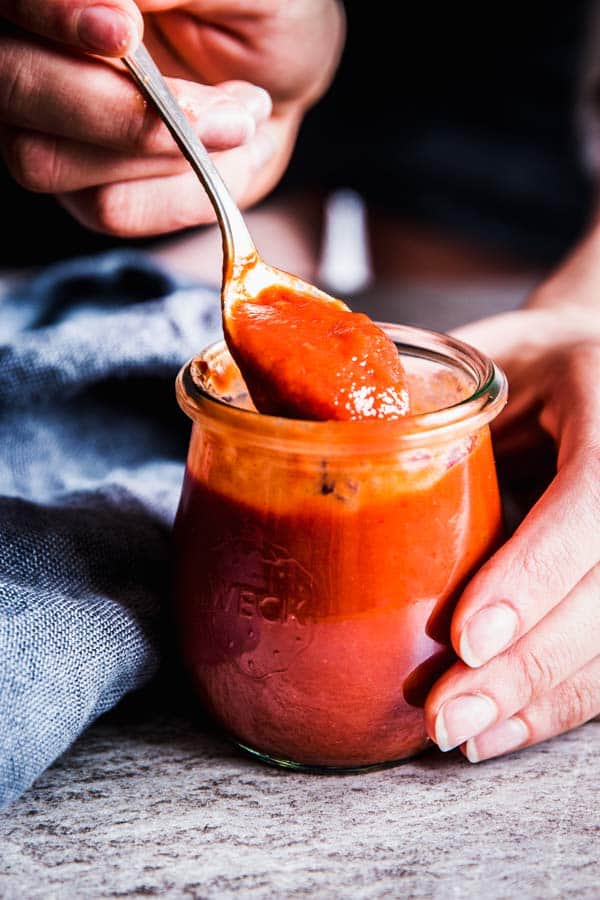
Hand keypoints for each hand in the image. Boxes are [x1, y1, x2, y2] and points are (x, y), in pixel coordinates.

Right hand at [0, 0, 344, 235]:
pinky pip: (108, 208)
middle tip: (222, 111)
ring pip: (45, 160)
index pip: (13, 3)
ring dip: (155, 153)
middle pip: (11, 88)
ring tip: (236, 121)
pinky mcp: (87, 187)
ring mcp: (51, 127)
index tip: (125, 32)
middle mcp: (34, 53)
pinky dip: (179, 194)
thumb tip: (112, 6)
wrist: (284, 77)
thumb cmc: (258, 12)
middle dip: (116, 107)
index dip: (53, 16)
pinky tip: (222, 157)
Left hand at [423, 227, 599, 761]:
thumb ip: (419, 393)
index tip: (464, 634)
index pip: (593, 496)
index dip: (537, 571)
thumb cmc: (528, 359)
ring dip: (539, 699)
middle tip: (446, 714)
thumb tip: (306, 439)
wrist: (594, 370)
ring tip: (465, 735)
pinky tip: (504, 729)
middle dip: (527, 664)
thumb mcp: (480, 354)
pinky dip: (556, 702)